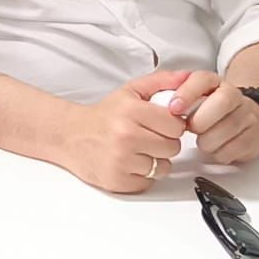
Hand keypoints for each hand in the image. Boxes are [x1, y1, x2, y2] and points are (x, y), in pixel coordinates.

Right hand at [57, 70, 193, 193]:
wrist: (70, 136)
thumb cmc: (103, 116)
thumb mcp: (130, 91)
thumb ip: (161, 81)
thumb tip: (188, 77)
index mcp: (131, 111)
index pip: (176, 125)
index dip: (171, 125)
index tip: (160, 124)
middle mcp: (126, 136)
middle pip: (173, 147)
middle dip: (164, 143)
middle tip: (147, 137)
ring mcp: (121, 160)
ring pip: (163, 167)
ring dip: (154, 160)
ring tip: (137, 151)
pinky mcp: (118, 181)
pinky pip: (148, 181)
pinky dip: (142, 175)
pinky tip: (129, 163)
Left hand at [161, 71, 258, 166]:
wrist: (243, 121)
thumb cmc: (207, 111)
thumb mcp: (187, 99)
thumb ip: (170, 93)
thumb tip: (150, 95)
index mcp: (214, 83)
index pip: (203, 80)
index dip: (187, 93)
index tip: (173, 108)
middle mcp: (234, 95)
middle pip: (222, 102)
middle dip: (202, 120)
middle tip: (191, 129)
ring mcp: (247, 116)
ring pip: (229, 128)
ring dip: (209, 140)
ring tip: (202, 140)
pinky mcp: (255, 138)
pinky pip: (236, 148)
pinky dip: (221, 153)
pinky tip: (216, 149)